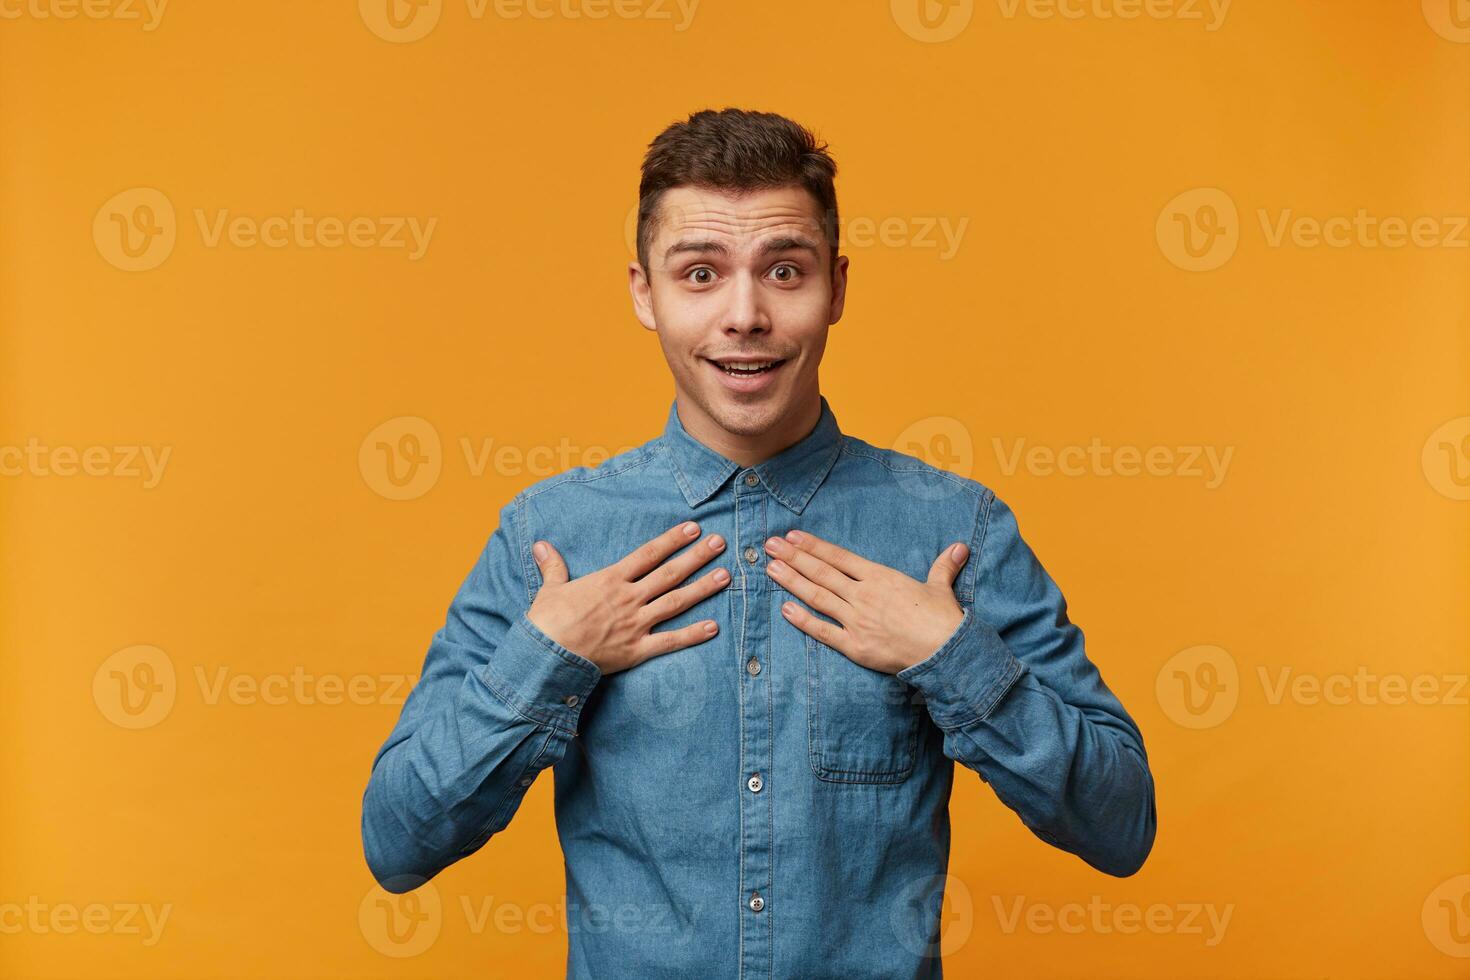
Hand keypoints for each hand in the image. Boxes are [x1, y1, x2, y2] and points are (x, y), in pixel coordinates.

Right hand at [527, 521, 730, 674]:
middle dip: (696, 557)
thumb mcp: (550, 589)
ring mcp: (635, 624)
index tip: (692, 528)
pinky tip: (714, 627)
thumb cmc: (546, 622)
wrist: (546, 655)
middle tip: (719, 543)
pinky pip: (670, 641)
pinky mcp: (636, 650)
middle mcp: (628, 598)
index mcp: (610, 580)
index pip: (648, 554)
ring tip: (725, 576)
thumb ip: (553, 566)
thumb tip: (540, 546)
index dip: (672, 540)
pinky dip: (693, 635)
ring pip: (675, 602)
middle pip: (669, 573)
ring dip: (702, 588)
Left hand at [762, 530, 969, 673]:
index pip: (839, 557)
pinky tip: (784, 609)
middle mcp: (864, 595)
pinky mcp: (855, 645)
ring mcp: (856, 620)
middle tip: (770, 545)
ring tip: (770, 568)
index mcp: (880, 577)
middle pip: (821, 572)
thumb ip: (943, 566)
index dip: (814, 546)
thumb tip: (960, 548)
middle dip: (793, 557)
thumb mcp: (941, 587)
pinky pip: (823, 631)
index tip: (793, 536)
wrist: (946, 652)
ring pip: (817, 596)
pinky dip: (802, 620)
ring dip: (791, 581)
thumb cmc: (944, 619)